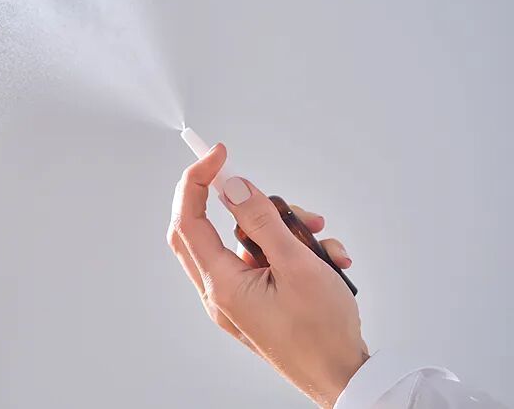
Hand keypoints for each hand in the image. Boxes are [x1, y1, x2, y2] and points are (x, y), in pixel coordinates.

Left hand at [167, 144, 368, 407]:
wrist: (344, 378)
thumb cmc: (323, 333)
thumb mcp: (297, 265)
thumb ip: (262, 221)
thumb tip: (232, 187)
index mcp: (222, 285)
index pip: (188, 220)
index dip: (197, 181)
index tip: (218, 155)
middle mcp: (221, 292)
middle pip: (210, 230)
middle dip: (247, 208)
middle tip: (279, 205)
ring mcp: (238, 299)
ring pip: (245, 244)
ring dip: (283, 232)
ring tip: (322, 242)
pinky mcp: (256, 302)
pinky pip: (263, 262)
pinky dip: (291, 252)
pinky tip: (327, 261)